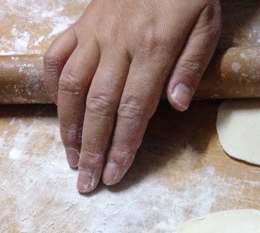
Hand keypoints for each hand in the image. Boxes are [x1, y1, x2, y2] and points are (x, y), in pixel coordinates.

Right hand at [44, 0, 221, 192]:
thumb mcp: (206, 24)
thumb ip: (192, 65)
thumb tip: (176, 106)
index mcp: (154, 47)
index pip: (133, 109)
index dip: (121, 146)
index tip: (114, 175)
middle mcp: (118, 43)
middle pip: (99, 106)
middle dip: (92, 149)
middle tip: (87, 182)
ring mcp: (94, 31)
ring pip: (72, 85)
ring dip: (69, 126)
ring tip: (71, 157)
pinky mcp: (81, 22)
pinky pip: (57, 54)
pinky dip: (53, 84)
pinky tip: (59, 110)